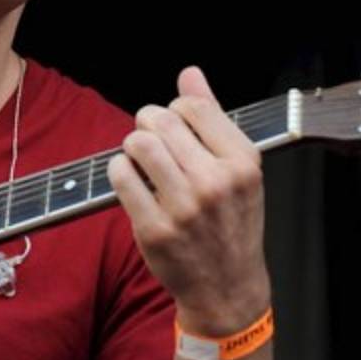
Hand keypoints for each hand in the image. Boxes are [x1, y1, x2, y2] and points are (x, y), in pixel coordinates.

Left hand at [108, 66, 269, 334]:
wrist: (227, 286)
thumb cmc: (231, 222)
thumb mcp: (237, 169)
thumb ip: (213, 117)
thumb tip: (190, 74)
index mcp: (241, 162)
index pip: (192, 107)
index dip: (175, 112)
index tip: (176, 130)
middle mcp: (216, 182)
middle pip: (159, 121)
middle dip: (147, 125)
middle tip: (151, 144)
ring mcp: (184, 207)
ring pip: (137, 144)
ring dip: (131, 148)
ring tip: (142, 162)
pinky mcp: (155, 229)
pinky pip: (120, 176)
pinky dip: (119, 172)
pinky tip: (132, 182)